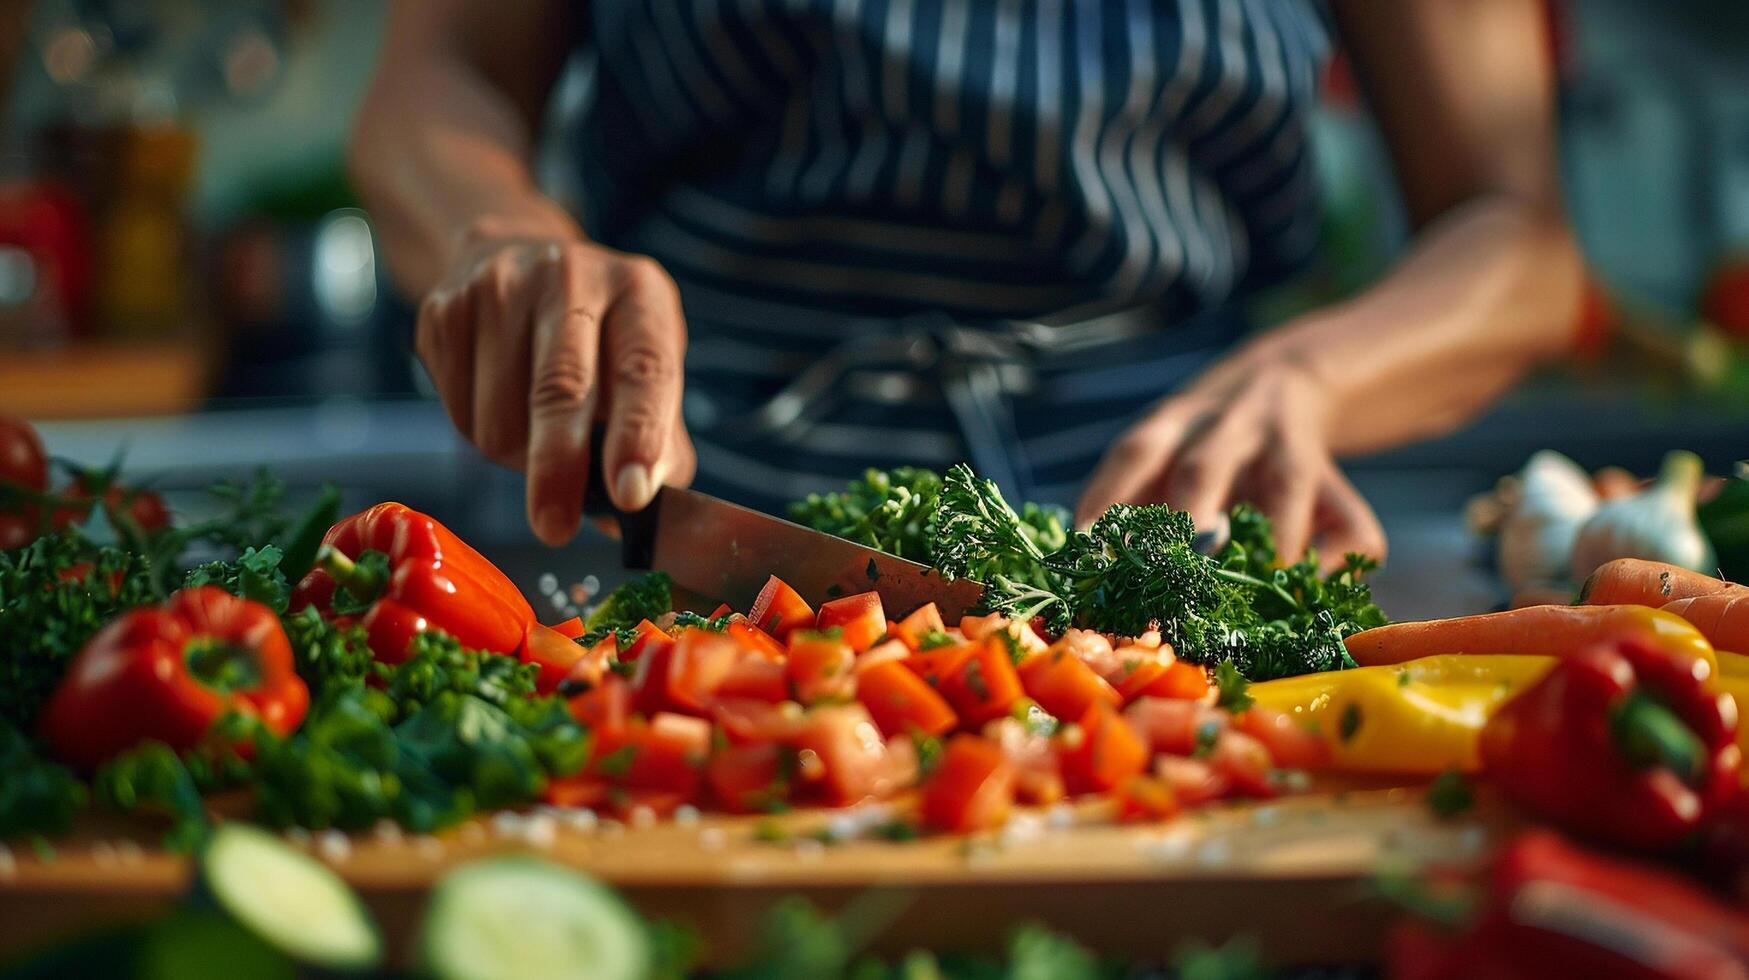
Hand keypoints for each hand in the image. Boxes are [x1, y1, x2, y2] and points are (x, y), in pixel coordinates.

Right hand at [416, 218, 694, 545]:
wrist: (516, 258)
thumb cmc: (598, 335)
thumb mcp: (647, 368)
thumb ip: (658, 441)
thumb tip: (640, 511)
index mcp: (639, 294)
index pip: (643, 369)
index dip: (637, 436)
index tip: (630, 495)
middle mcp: (571, 277)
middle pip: (559, 390)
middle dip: (558, 470)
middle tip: (556, 528)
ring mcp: (499, 287)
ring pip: (500, 419)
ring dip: (519, 459)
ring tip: (537, 434)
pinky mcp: (444, 309)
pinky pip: (459, 414)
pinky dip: (482, 437)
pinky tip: (499, 405)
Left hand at [1075, 356, 1386, 568]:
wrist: (1288, 382)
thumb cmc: (1202, 442)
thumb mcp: (1163, 448)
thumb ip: (1128, 498)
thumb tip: (1084, 565)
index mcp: (1176, 422)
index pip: (1135, 452)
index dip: (1107, 497)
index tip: (1083, 547)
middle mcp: (1230, 429)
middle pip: (1204, 466)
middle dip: (1187, 518)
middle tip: (1172, 572)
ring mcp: (1289, 451)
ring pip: (1286, 487)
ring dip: (1270, 540)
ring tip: (1253, 592)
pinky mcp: (1341, 486)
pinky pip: (1352, 528)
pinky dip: (1333, 567)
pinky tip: (1308, 597)